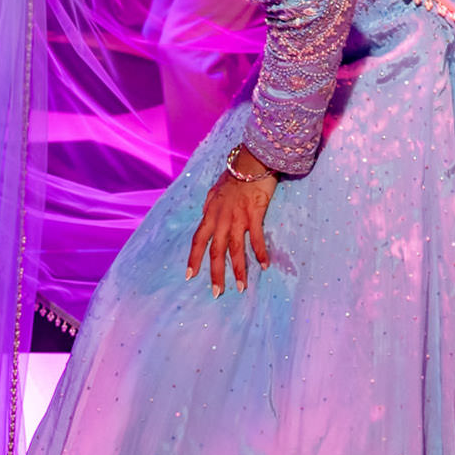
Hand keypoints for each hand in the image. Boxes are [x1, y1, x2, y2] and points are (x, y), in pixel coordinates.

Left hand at [187, 150, 276, 294]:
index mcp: (210, 215)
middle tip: (217, 292)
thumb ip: (209, 205)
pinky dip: (260, 253)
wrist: (250, 162)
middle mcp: (221, 220)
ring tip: (242, 287)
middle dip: (215, 273)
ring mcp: (237, 218)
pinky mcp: (254, 215)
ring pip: (235, 250)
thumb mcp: (214, 190)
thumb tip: (204, 214)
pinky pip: (256, 238)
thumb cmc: (234, 175)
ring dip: (238, 270)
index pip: (198, 241)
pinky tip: (264, 265)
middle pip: (215, 251)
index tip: (190, 276)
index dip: (193, 259)